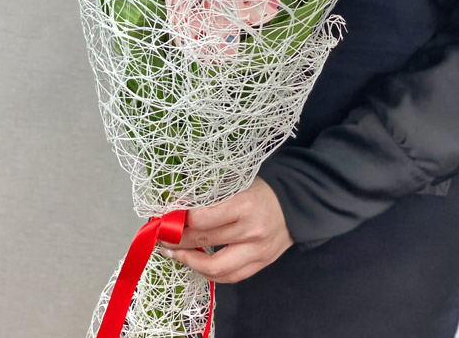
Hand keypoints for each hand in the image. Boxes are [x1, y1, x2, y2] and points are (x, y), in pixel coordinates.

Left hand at [159, 176, 292, 282]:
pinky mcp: (261, 264)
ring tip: (173, 253)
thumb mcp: (238, 182)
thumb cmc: (262, 189)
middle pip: (203, 240)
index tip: (167, 215)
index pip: (202, 218)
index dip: (180, 219)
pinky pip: (230, 276)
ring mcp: (257, 251)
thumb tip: (179, 203)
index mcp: (244, 204)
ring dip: (188, 260)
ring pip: (214, 266)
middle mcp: (251, 230)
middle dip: (177, 238)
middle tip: (162, 234)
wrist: (296, 204)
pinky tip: (195, 264)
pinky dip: (209, 273)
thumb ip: (212, 194)